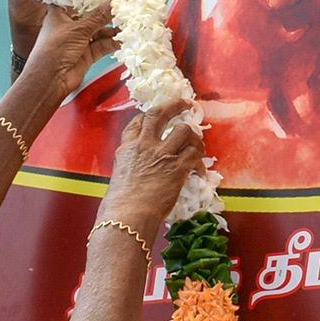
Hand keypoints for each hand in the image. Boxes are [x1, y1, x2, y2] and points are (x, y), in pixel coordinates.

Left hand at [22, 3, 118, 98]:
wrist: (50, 80)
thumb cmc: (55, 49)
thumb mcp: (78, 29)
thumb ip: (99, 16)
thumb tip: (114, 2)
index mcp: (60, 13)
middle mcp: (70, 25)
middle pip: (92, 15)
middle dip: (107, 12)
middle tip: (124, 5)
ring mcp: (80, 40)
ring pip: (100, 31)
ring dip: (113, 28)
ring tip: (128, 22)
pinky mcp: (88, 53)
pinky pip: (103, 45)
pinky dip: (113, 42)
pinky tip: (124, 38)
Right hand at [101, 102, 205, 237]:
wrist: (127, 216)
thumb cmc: (120, 206)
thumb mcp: (120, 177)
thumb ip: (133, 167)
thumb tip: (143, 173)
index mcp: (127, 148)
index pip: (138, 121)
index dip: (151, 115)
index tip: (159, 115)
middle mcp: (144, 145)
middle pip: (160, 114)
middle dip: (175, 105)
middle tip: (186, 104)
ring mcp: (162, 155)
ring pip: (184, 131)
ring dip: (194, 137)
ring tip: (198, 145)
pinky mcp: (178, 168)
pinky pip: (195, 154)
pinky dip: (199, 161)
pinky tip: (198, 170)